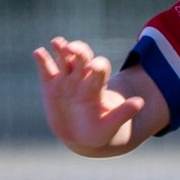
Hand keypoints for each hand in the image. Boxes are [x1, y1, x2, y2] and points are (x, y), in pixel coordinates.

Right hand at [33, 37, 145, 154]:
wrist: (81, 137)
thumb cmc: (99, 131)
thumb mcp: (111, 125)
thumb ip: (123, 114)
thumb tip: (140, 102)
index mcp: (97, 85)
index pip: (99, 68)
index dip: (98, 65)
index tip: (94, 68)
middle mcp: (81, 78)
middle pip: (82, 57)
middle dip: (78, 50)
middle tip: (72, 48)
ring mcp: (65, 80)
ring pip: (63, 58)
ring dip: (60, 48)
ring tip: (58, 43)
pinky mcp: (50, 85)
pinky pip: (46, 69)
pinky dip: (42, 59)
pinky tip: (38, 52)